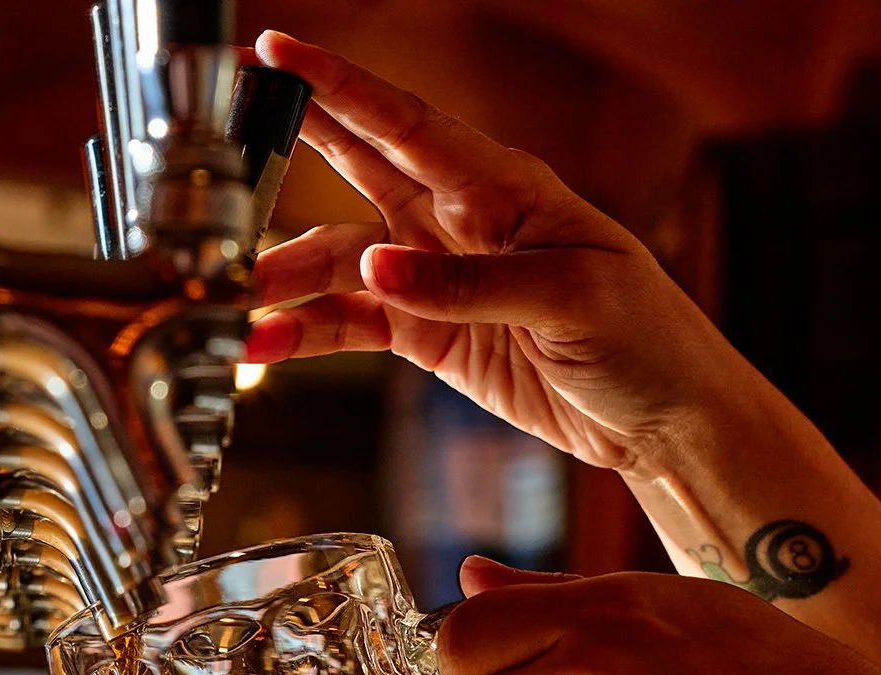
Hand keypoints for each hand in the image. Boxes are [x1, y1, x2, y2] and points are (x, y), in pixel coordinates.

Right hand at [246, 31, 759, 472]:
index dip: (338, 87)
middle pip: (355, 169)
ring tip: (231, 302)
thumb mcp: (569, 300)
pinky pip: (349, 323)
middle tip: (218, 141)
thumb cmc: (645, 337)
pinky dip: (304, 333)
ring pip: (336, 260)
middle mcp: (459, 219)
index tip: (277, 52)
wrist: (662, 417)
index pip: (405, 123)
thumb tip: (375, 268)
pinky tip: (264, 346)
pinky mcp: (426, 334)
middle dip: (287, 151)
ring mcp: (435, 276)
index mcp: (502, 186)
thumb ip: (468, 285)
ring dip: (283, 278)